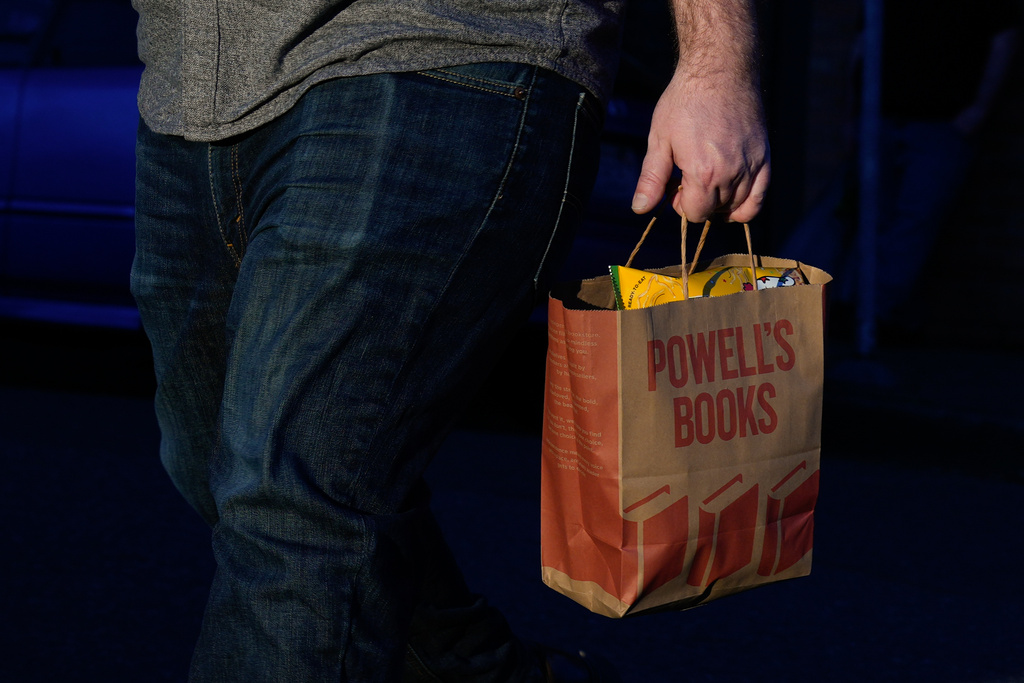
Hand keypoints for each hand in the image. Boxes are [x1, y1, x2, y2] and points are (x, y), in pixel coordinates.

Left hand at [631, 70, 770, 222]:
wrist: (719, 70)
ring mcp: (751, 165)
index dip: (680, 205)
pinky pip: (760, 196)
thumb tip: (640, 209)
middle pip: (715, 211)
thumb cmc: (684, 102)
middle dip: (698, 201)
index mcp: (703, 173)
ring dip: (720, 202)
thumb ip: (651, 179)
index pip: (695, 214)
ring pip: (737, 206)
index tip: (675, 186)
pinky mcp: (765, 156)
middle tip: (688, 177)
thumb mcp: (659, 140)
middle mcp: (731, 173)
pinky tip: (732, 194)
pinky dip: (747, 204)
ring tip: (707, 179)